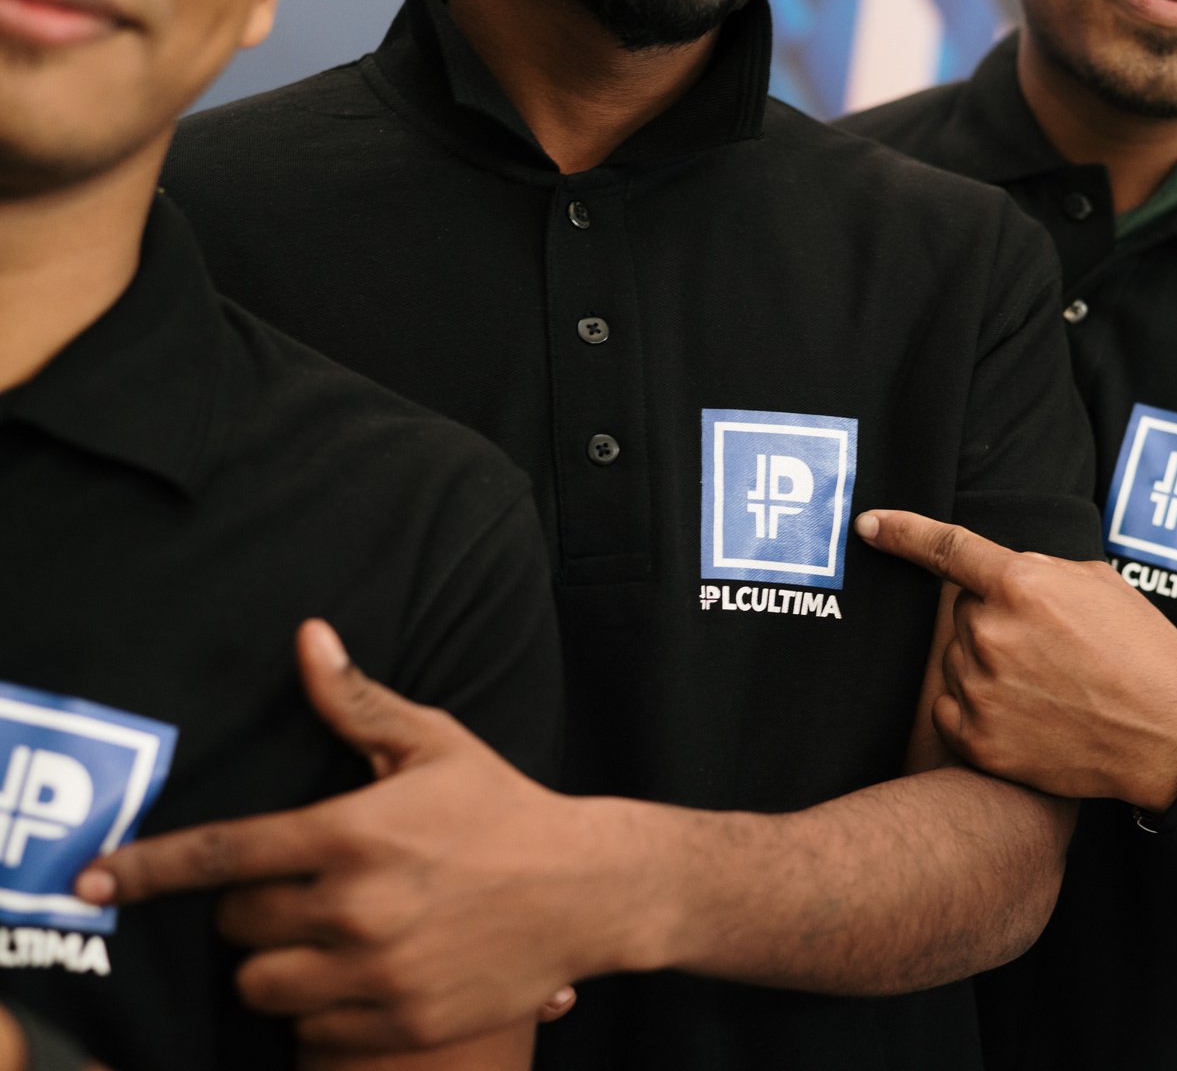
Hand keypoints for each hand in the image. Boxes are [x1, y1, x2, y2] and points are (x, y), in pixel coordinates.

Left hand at [73, 621, 615, 1051]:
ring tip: (317, 941)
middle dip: (252, 909)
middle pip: (238, 927)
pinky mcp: (403, 1023)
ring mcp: (379, 973)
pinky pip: (312, 1035)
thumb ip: (358, 702)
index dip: (147, 868)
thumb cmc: (507, 810)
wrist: (590, 890)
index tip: (94, 881)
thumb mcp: (436, 744)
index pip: (224, 854)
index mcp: (354, 833)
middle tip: (296, 891)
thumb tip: (308, 637)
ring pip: (263, 988)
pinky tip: (354, 980)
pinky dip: (318, 1012)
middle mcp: (357, 908)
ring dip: (276, 966)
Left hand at [855, 511, 1176, 808]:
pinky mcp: (977, 738)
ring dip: (987, 666)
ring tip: (1046, 686)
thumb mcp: (1101, 585)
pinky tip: (1024, 717)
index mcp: (1022, 584)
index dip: (900, 532)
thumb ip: (1039, 568)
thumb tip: (999, 570)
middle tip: (1047, 648)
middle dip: (993, 621)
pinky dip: (976, 709)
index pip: (945, 548)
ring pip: (956, 660)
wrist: (1167, 738)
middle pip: (960, 613)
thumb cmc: (1143, 655)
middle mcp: (990, 632)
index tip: (868, 526)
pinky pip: (948, 708)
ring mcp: (979, 688)